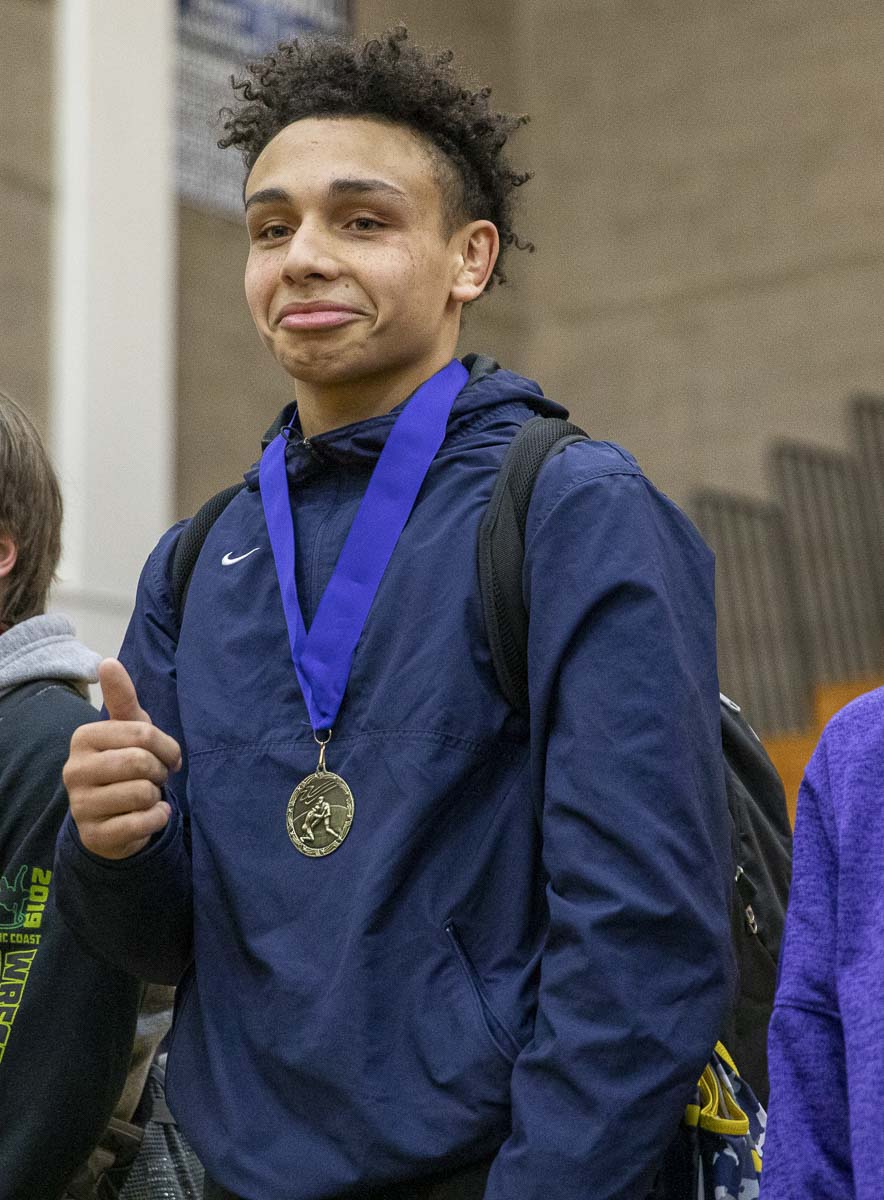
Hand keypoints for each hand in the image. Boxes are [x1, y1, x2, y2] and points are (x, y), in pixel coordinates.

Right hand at [63, 659, 181, 859]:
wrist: (116, 818)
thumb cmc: (126, 764)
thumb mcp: (129, 730)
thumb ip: (122, 698)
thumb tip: (107, 662)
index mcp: (83, 738)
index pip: (142, 734)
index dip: (167, 747)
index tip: (169, 756)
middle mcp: (74, 770)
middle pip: (141, 763)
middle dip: (160, 772)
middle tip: (157, 778)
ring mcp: (80, 806)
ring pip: (142, 794)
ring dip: (157, 796)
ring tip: (147, 796)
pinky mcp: (94, 836)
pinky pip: (141, 822)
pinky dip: (157, 819)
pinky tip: (150, 816)